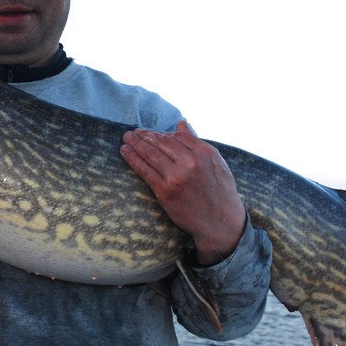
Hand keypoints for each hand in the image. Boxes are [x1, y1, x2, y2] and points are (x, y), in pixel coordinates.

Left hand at [120, 120, 245, 265]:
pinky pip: (145, 170)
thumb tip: (181, 123)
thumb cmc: (220, 192)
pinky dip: (133, 159)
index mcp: (204, 152)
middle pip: (161, 143)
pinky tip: (125, 152)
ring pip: (151, 154)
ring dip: (135, 144)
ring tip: (126, 138)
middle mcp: (190, 162)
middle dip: (145, 136)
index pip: (176, 136)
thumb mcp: (217, 162)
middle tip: (133, 133)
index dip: (160, 133)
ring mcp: (176, 176)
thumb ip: (196, 142)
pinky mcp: (165, 191)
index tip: (150, 133)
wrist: (220, 222)